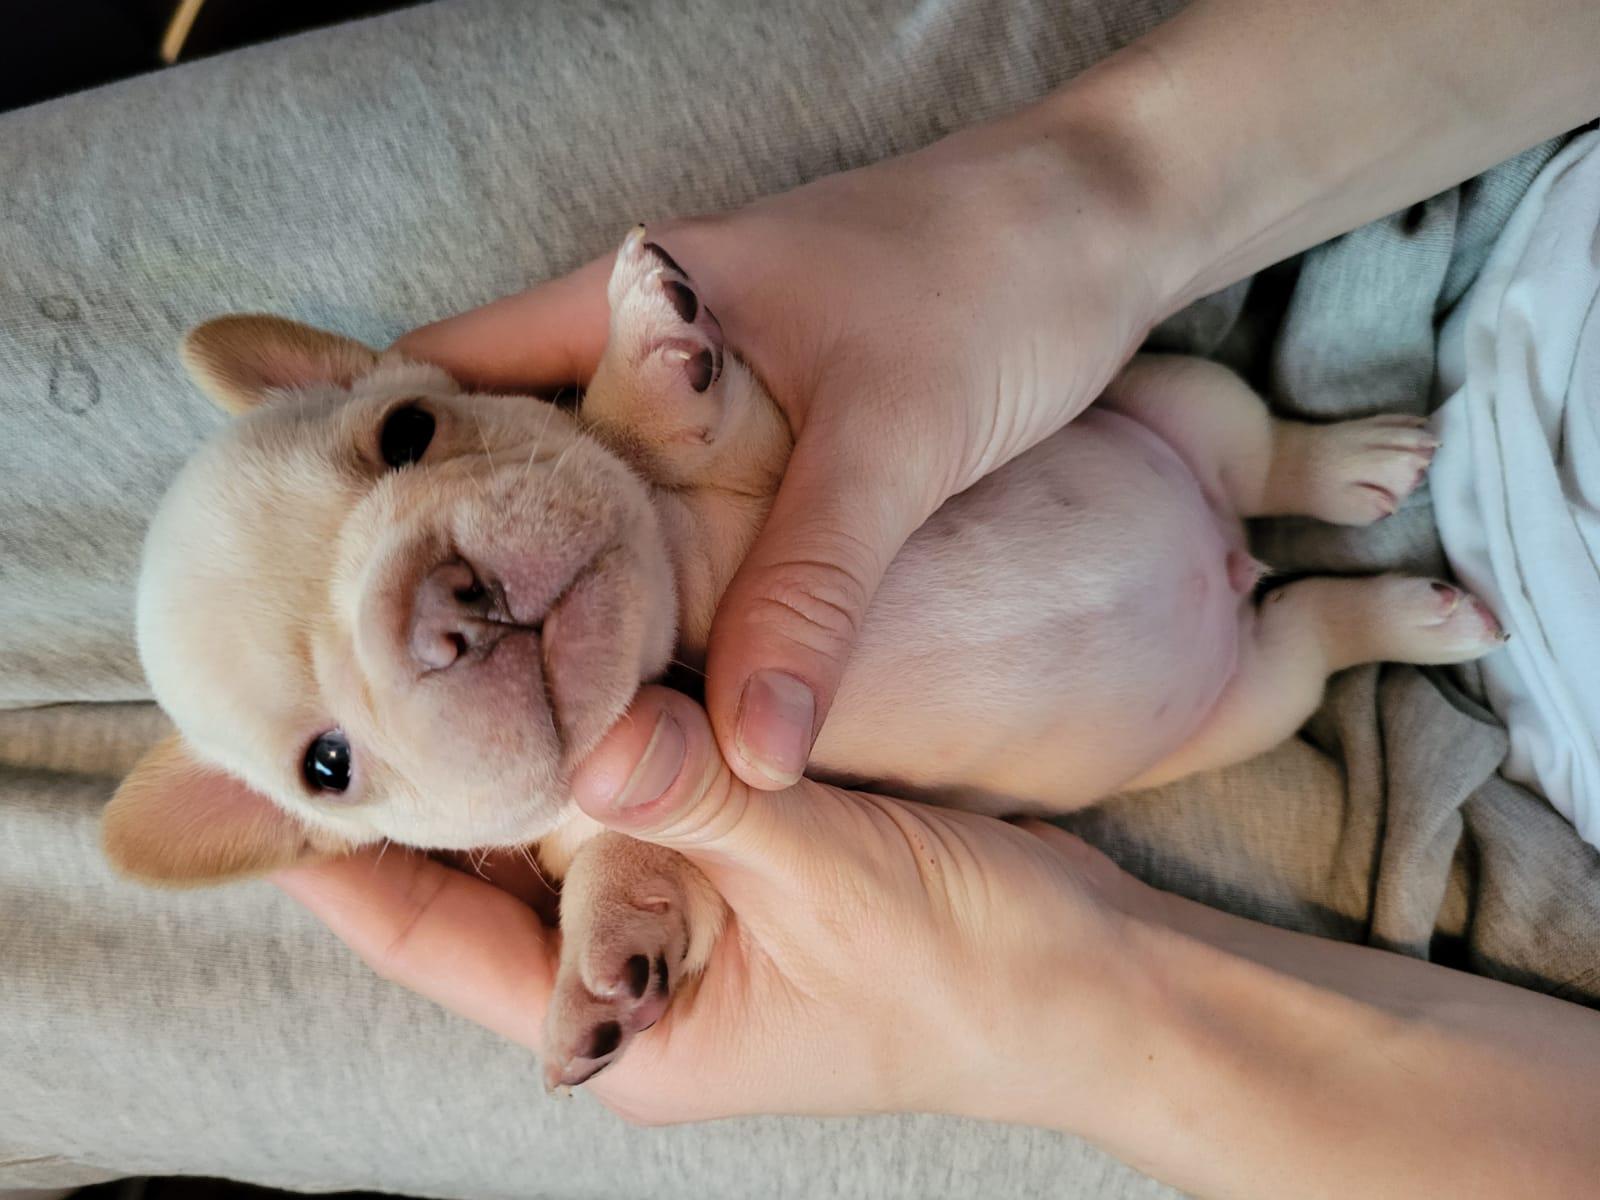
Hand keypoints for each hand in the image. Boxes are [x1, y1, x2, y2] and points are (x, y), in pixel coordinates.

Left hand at [274, 685, 1146, 1127]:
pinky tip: (559, 641)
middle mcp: (626, 973)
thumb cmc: (964, 972)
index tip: (265, 765)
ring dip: (504, 738)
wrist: (1087, 979)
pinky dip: (594, 723)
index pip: (431, 939)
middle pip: (475, 873)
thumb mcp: (827, 883)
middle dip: (415, 778)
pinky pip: (627, 787)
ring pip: (549, 818)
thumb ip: (704, 800)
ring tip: (422, 632)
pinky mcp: (723, 860)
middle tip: (332, 665)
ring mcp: (674, 915)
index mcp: (620, 1025)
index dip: (339, 858)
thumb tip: (594, 728)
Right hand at [394, 108, 1169, 789]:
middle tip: (428, 697)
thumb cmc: (996, 278)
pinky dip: (660, 577)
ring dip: (565, 578)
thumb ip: (816, 590)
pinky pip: (680, 508)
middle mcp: (643, 342)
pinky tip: (657, 658)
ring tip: (519, 707)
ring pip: (595, 488)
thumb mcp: (897, 441)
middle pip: (504, 452)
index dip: (380, 482)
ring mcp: (705, 385)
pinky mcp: (770, 426)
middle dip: (462, 560)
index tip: (353, 607)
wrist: (1113, 222)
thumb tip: (745, 754)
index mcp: (626, 297)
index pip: (441, 378)